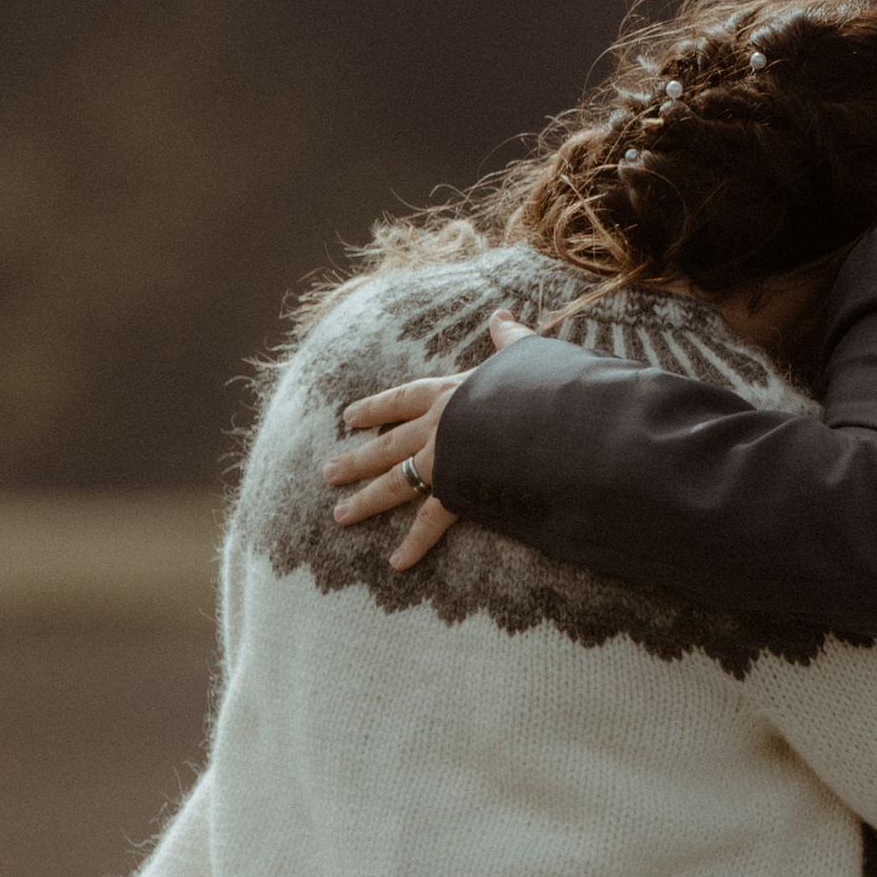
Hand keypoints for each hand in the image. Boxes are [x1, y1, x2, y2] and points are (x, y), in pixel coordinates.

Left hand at [323, 314, 529, 573]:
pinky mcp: (457, 490)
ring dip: (366, 500)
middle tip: (327, 474)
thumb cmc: (539, 382)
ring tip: (339, 515)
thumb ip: (509, 338)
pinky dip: (414, 543)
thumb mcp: (523, 354)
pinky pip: (431, 521)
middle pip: (387, 445)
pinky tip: (395, 563)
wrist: (549, 416)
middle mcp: (437, 426)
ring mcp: (442, 459)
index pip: (403, 398)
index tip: (348, 416)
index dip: (376, 407)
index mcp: (451, 392)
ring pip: (395, 483)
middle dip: (356, 459)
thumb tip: (502, 313)